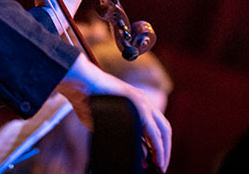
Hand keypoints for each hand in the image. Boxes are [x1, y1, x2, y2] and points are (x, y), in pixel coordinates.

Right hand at [56, 54, 171, 171]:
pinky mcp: (140, 108)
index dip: (159, 145)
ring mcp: (143, 103)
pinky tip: (155, 160)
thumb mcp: (108, 120)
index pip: (157, 127)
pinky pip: (154, 133)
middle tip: (161, 166)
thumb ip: (123, 133)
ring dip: (163, 151)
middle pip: (165, 129)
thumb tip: (137, 156)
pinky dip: (157, 148)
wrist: (82, 83)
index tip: (156, 161)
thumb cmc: (89, 100)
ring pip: (163, 131)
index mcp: (138, 103)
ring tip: (160, 166)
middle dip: (165, 150)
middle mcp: (144, 102)